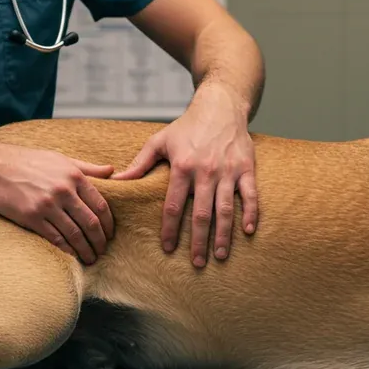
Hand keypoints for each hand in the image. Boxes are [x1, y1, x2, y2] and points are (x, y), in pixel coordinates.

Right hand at [0, 143, 115, 263]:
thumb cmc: (28, 161)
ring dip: (85, 249)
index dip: (108, 224)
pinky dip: (67, 249)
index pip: (100, 205)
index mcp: (74, 176)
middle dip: (100, 241)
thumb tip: (113, 171)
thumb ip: (87, 167)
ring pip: (75, 234)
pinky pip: (56, 238)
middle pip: (90, 223)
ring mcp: (48, 205)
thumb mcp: (60, 159)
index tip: (110, 234)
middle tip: (103, 250)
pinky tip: (73, 255)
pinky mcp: (32, 217)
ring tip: (91, 258)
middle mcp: (63, 191)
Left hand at [112, 87, 257, 266]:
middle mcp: (205, 171)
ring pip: (225, 209)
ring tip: (220, 255)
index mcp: (181, 167)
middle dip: (197, 241)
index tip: (167, 248)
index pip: (173, 205)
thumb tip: (117, 181)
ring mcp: (228, 171)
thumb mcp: (159, 141)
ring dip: (223, 235)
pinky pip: (250, 195)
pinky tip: (248, 231)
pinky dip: (251, 213)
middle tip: (196, 263)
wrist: (220, 106)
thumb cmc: (187, 126)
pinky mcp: (246, 168)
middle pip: (200, 214)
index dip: (169, 229)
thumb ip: (139, 164)